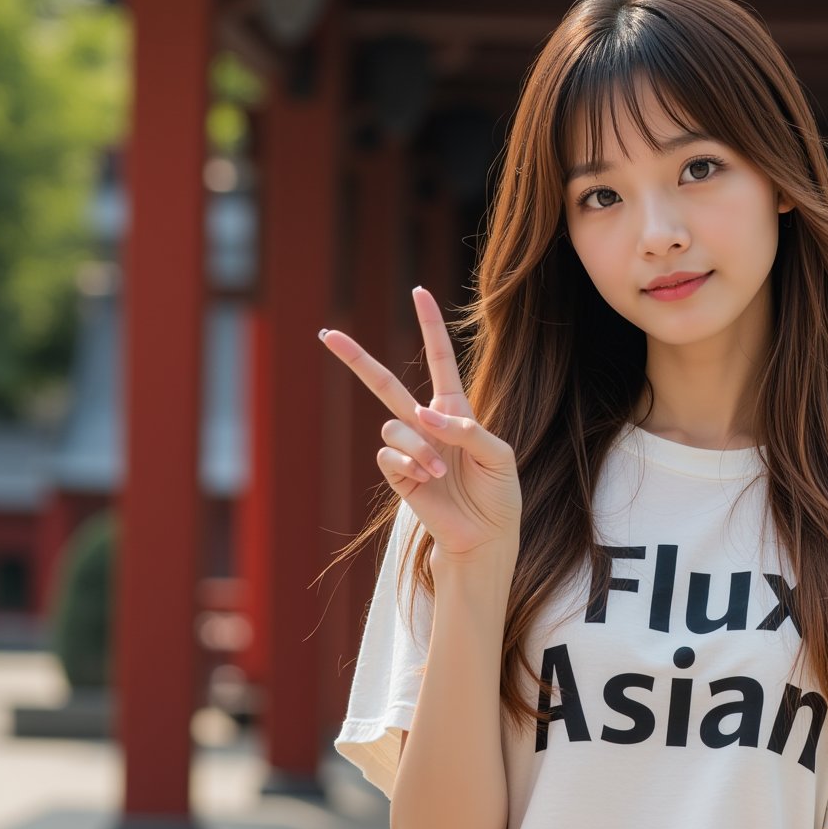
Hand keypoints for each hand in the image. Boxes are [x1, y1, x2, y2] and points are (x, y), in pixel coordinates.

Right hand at [319, 286, 521, 563]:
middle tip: (328, 334)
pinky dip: (409, 465)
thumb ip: (468, 430)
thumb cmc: (498, 494)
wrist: (485, 536)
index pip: (440, 360)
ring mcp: (410, 449)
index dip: (430, 325)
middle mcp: (427, 424)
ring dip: (419, 448)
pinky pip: (388, 455)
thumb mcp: (499, 455)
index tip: (419, 291)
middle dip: (356, 359)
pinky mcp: (398, 475)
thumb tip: (426, 417)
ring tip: (441, 473)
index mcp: (455, 410)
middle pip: (384, 384)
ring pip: (393, 427)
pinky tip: (427, 481)